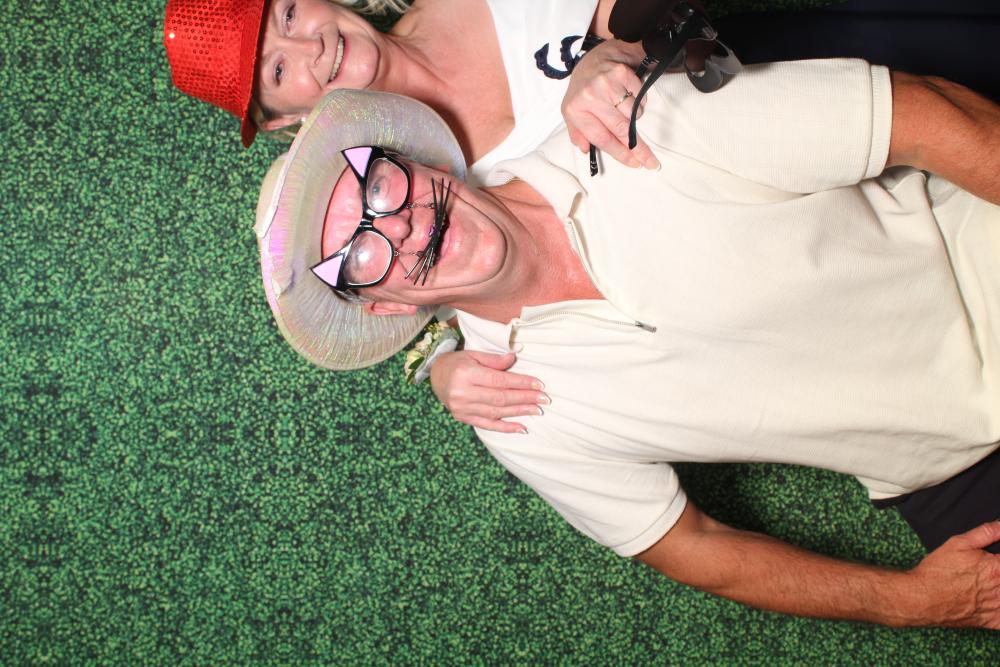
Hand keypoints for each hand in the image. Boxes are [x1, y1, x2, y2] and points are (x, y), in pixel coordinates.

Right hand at [429, 350, 548, 433]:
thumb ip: (494, 360)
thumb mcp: (473, 354)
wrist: (436, 377)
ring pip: (496, 412)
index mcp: (466, 374)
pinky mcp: (463, 418)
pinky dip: (506, 428)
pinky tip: (522, 428)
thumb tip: (514, 358)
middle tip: (544, 399)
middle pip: (500, 397)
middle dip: (525, 398)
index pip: (499, 380)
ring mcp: (462, 408)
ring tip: (537, 410)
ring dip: (519, 412)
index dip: (521, 383)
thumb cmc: (458, 363)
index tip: (539, 384)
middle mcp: (463, 393)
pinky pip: (488, 425)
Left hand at [562, 39, 658, 169]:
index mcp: (575, 110)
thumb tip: (586, 150)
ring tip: (626, 108)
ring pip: (633, 113)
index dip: (620, 153)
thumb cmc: (583, 87)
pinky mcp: (621, 72)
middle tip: (650, 162)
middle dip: (638, 148)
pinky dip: (640, 99)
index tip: (635, 163)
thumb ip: (577, 132)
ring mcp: (605, 83)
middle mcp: (588, 96)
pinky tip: (629, 94)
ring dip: (635, 117)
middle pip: (620, 129)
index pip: (601, 138)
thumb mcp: (572, 110)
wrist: (594, 55)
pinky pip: (640, 96)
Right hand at [906, 521, 999, 628]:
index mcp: (997, 568)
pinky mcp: (993, 621)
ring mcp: (998, 606)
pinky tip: (994, 600)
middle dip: (998, 573)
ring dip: (998, 587)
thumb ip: (986, 533)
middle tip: (988, 571)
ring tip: (989, 582)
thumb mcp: (958, 543)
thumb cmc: (938, 571)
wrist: (922, 598)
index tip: (995, 560)